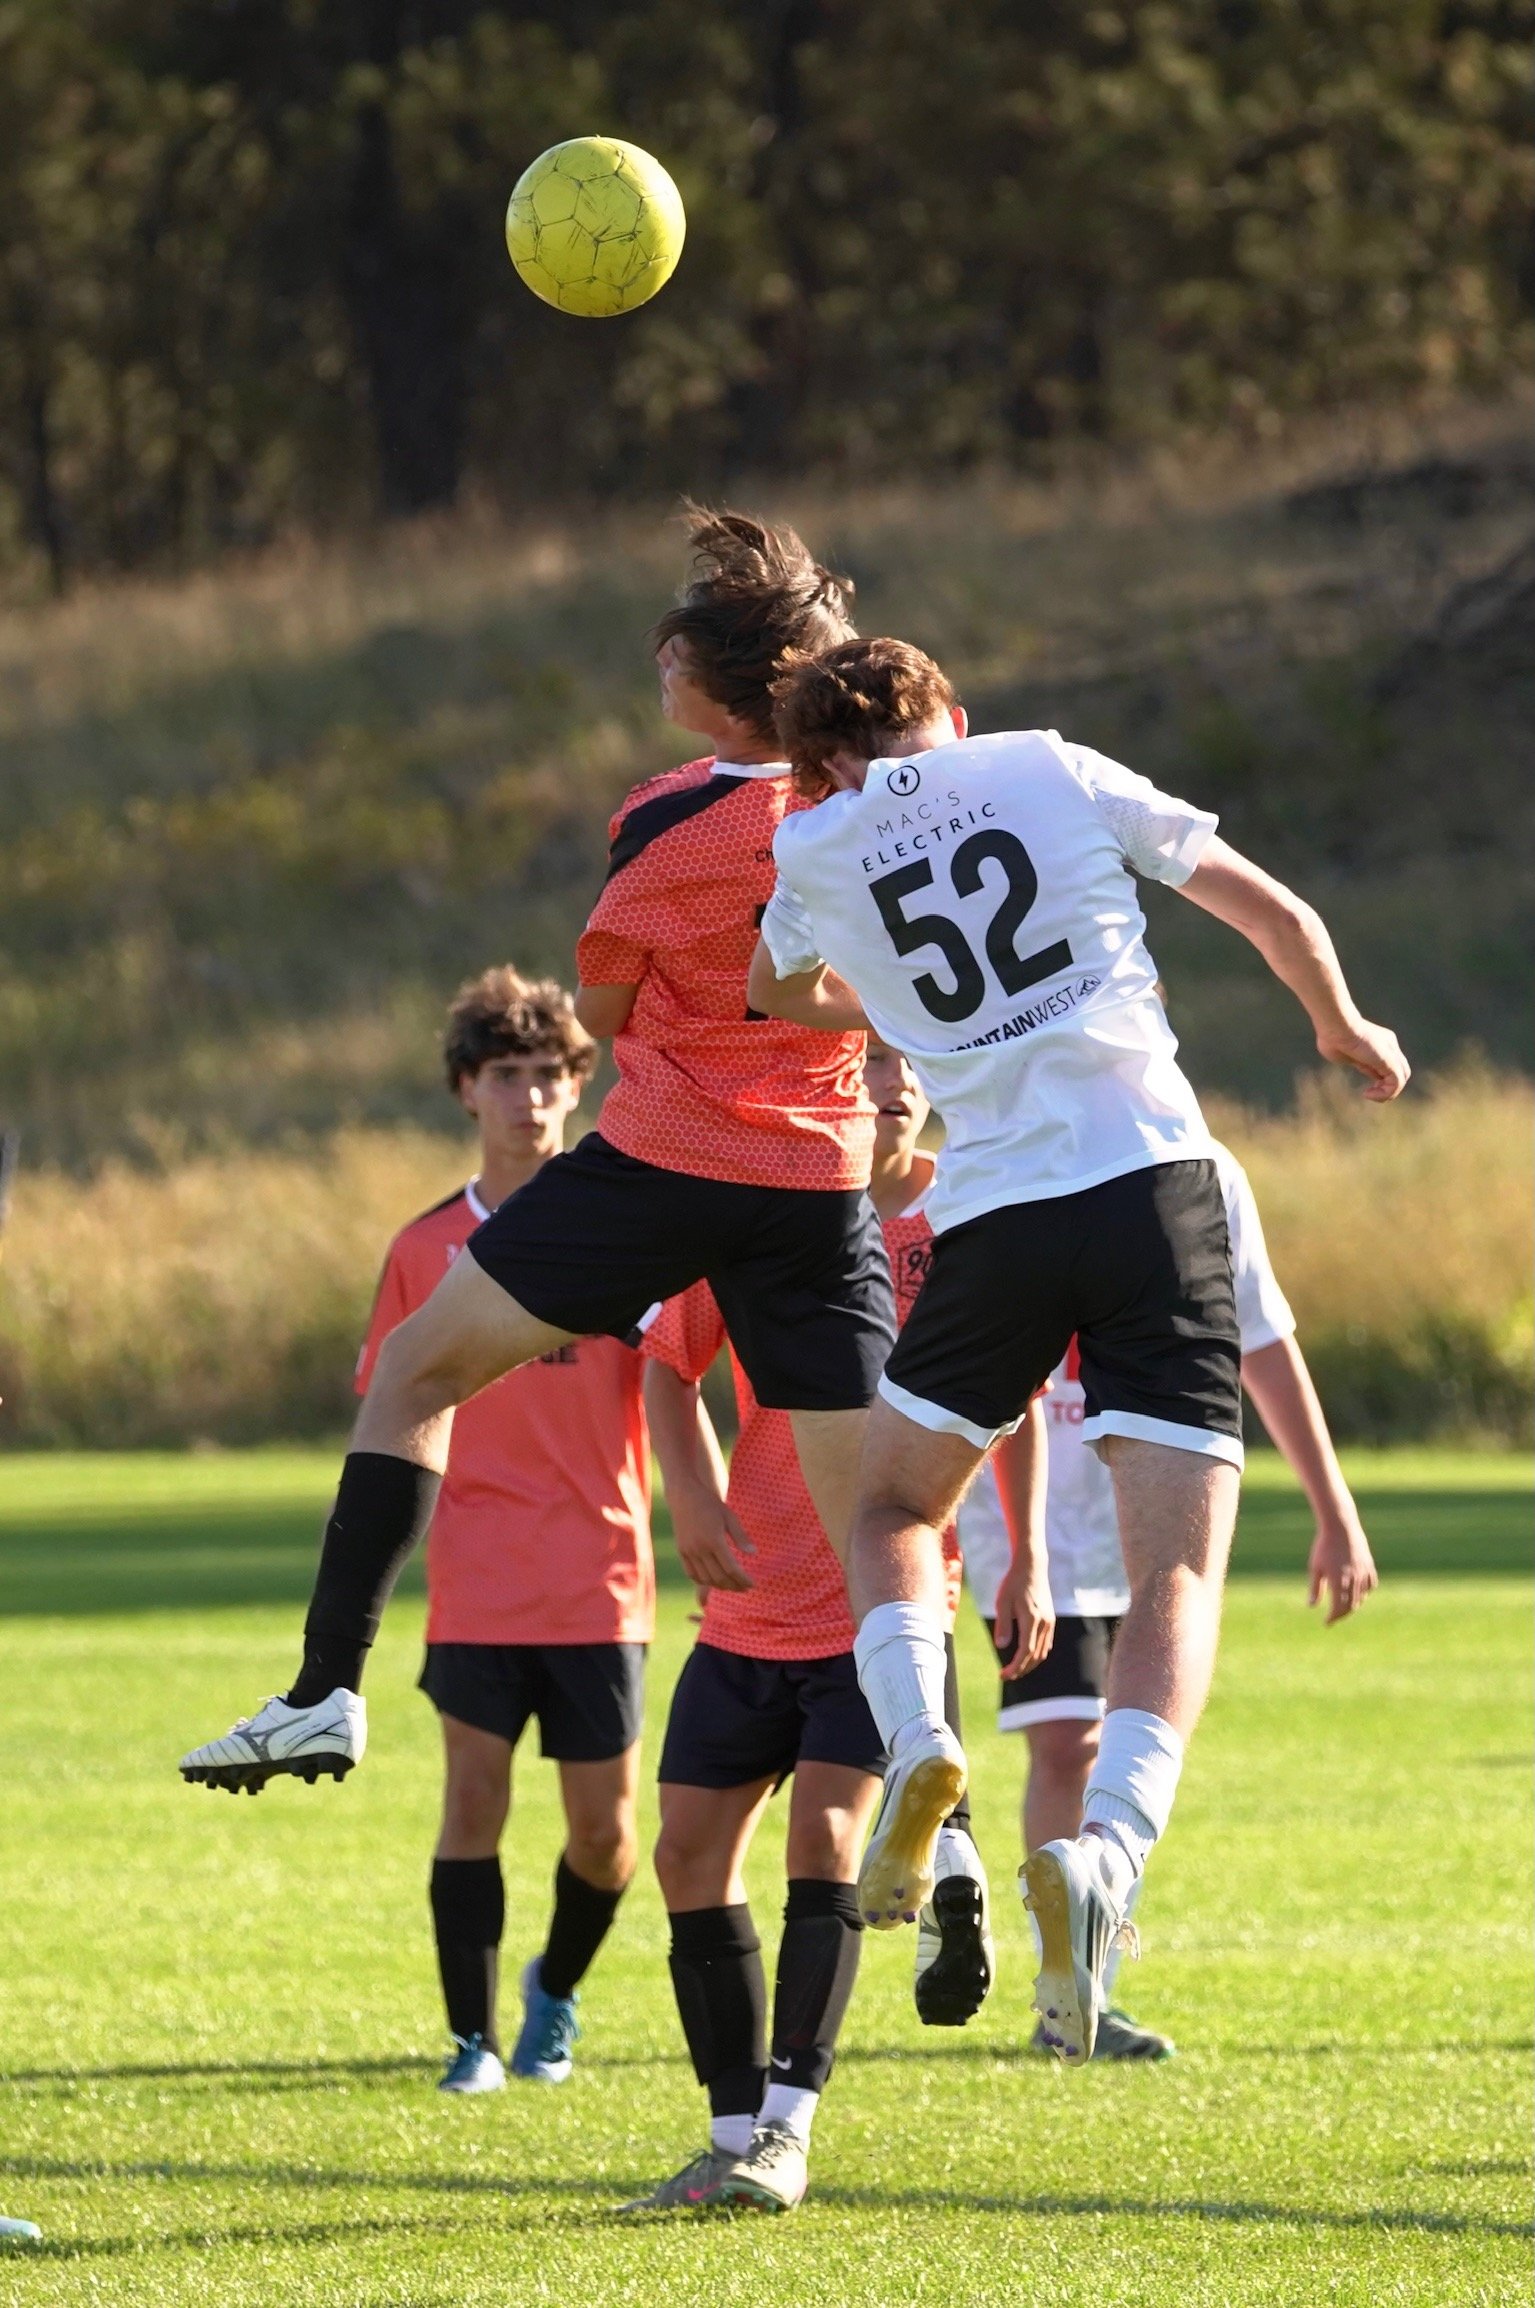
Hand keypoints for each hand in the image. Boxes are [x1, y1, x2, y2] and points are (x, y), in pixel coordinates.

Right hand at [670, 1479, 754, 1592]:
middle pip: (719, 1577)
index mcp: (714, 1540)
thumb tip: (754, 1553)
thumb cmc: (711, 1504)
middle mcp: (700, 1548)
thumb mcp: (730, 1516)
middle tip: (745, 1588)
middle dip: (734, 1586)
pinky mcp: (681, 1552)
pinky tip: (713, 1581)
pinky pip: (692, 1574)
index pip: (731, 1568)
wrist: (685, 1496)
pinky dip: (703, 1581)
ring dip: (720, 1586)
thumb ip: (741, 1537)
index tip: (753, 1584)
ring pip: (705, 1578)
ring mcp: (688, 1551)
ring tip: (732, 1585)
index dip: (743, 1579)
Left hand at [993, 1560, 1055, 1677]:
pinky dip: (1038, 1654)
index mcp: (1032, 1619)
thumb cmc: (1014, 1582)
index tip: (1003, 1675)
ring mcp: (1050, 1621)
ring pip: (1043, 1652)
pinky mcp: (1051, 1619)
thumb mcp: (1002, 1601)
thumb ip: (1003, 1624)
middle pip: (1036, 1656)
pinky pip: (1047, 1643)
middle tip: (1007, 1676)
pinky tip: (1028, 1657)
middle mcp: (1044, 1623)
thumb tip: (1001, 1647)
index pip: (1025, 1652)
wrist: (1032, 1567)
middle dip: (1022, 1669)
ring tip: (1016, 1669)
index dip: (1015, 1667)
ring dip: (1030, 1664)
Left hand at [1308, 1517, 1378, 1623]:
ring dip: (1353, 1605)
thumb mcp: (1316, 1568)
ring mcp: (1363, 1573)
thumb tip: (1312, 1606)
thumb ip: (1316, 1588)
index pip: (1338, 1608)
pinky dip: (1364, 1593)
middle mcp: (1353, 1580)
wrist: (1341, 1527)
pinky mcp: (1369, 1566)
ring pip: (1361, 1597)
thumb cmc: (1324, 1547)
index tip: (1327, 1622)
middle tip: (1334, 1617)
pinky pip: (1370, 1585)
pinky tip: (1358, 1594)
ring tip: (1343, 1606)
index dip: (1333, 1617)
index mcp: (1338, 1581)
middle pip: (1351, 1606)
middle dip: (1342, 1614)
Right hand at [1315, 1016, 1409, 1102]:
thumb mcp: (1345, 1053)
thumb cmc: (1333, 1037)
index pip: (1387, 1065)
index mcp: (1379, 1041)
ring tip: (1369, 1095)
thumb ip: (1354, 1058)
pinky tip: (1367, 1094)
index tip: (1364, 1087)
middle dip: (1385, 1087)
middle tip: (1368, 1093)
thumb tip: (1350, 1060)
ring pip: (1402, 1077)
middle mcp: (1389, 1044)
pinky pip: (1397, 1083)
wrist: (1336, 1028)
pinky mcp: (1390, 1061)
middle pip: (1400, 1071)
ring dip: (1386, 1093)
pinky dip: (1384, 1094)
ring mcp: (1391, 1052)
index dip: (1378, 1080)